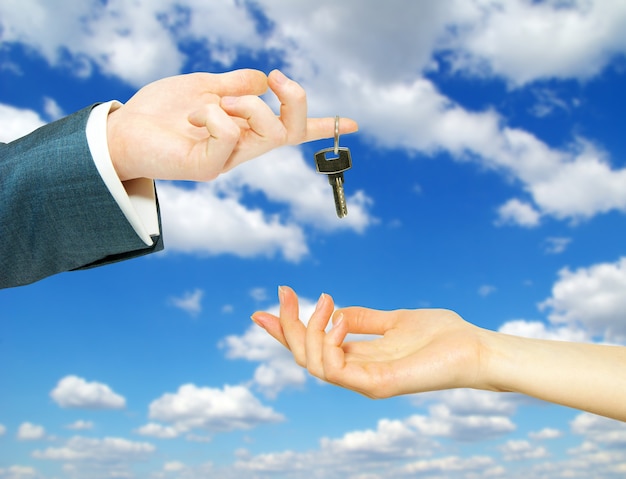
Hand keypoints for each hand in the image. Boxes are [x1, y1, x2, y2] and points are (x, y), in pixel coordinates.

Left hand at [107, 69, 357, 181]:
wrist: (123, 129)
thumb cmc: (161, 111)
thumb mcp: (205, 87)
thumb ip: (235, 85)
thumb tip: (263, 80)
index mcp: (246, 129)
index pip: (292, 129)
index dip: (323, 125)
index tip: (354, 123)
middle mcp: (244, 148)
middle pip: (291, 129)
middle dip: (294, 97)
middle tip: (275, 77)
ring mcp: (228, 160)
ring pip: (267, 128)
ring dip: (242, 103)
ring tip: (208, 104)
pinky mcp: (210, 167)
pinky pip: (228, 131)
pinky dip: (211, 112)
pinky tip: (190, 117)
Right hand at [251, 286, 488, 397]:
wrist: (476, 348)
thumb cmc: (442, 335)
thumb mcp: (394, 320)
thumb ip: (364, 318)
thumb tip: (335, 308)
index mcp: (360, 358)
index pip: (312, 348)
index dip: (285, 331)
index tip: (264, 308)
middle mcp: (357, 372)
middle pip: (304, 356)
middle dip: (287, 324)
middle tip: (285, 292)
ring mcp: (365, 381)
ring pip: (312, 364)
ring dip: (308, 329)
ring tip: (325, 301)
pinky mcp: (377, 384)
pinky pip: (335, 369)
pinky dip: (328, 341)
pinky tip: (339, 318)